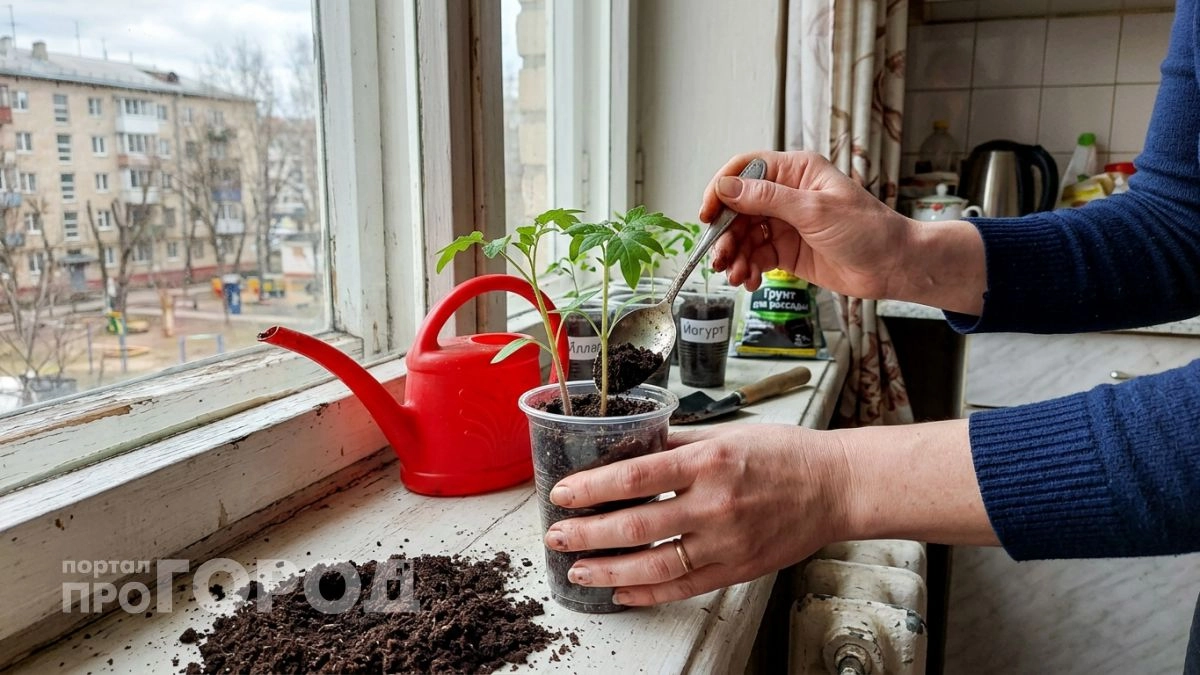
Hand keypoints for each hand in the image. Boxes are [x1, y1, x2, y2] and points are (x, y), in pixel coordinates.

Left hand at [542, 424, 850, 605]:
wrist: (836, 487)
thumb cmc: (784, 454)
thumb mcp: (727, 434)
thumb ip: (676, 443)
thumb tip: (628, 447)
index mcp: (709, 461)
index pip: (636, 477)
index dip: (592, 487)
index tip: (561, 494)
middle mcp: (715, 504)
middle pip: (636, 526)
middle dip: (587, 534)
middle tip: (556, 537)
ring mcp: (726, 542)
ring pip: (655, 566)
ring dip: (608, 571)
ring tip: (578, 571)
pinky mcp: (737, 569)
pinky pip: (683, 587)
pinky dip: (647, 593)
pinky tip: (620, 592)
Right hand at [701, 151, 913, 294]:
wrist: (893, 267)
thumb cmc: (867, 230)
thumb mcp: (814, 211)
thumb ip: (768, 199)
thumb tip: (727, 188)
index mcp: (795, 172)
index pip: (745, 170)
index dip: (721, 189)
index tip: (707, 214)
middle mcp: (786, 194)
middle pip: (738, 208)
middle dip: (725, 234)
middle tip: (720, 257)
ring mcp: (785, 223)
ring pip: (743, 236)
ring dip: (734, 255)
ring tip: (736, 275)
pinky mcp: (787, 250)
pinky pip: (756, 257)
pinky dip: (748, 268)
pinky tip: (748, 281)